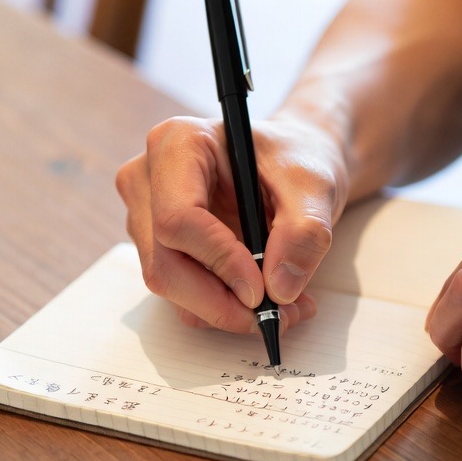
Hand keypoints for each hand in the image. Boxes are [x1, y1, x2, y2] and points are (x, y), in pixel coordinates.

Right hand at [116, 114, 347, 332]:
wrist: (293, 164)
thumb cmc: (296, 159)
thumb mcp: (314, 186)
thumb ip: (303, 232)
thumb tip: (279, 288)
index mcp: (177, 144)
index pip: (178, 217)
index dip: (219, 261)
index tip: (262, 290)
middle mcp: (149, 180)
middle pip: (165, 263)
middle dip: (221, 303)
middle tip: (277, 316)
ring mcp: (147, 217)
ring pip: (172, 287)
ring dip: (228, 311)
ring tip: (287, 307)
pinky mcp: (161, 248)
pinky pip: (183, 295)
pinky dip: (225, 309)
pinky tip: (268, 298)